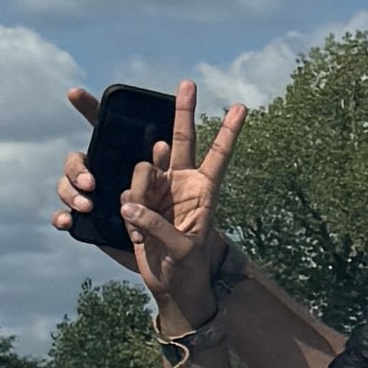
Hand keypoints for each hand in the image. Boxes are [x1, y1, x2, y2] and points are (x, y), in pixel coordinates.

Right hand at [81, 79, 244, 326]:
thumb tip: (130, 206)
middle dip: (183, 112)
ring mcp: (158, 190)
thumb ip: (156, 225)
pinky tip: (131, 226)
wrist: (169, 283)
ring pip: (142, 170)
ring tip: (141, 221)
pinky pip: (125, 193)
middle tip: (189, 83)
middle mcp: (181, 183)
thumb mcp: (182, 249)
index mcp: (204, 191)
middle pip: (180, 140)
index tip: (242, 106)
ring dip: (139, 192)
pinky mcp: (136, 202)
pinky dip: (125, 208)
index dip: (228, 132)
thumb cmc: (188, 267)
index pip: (218, 155)